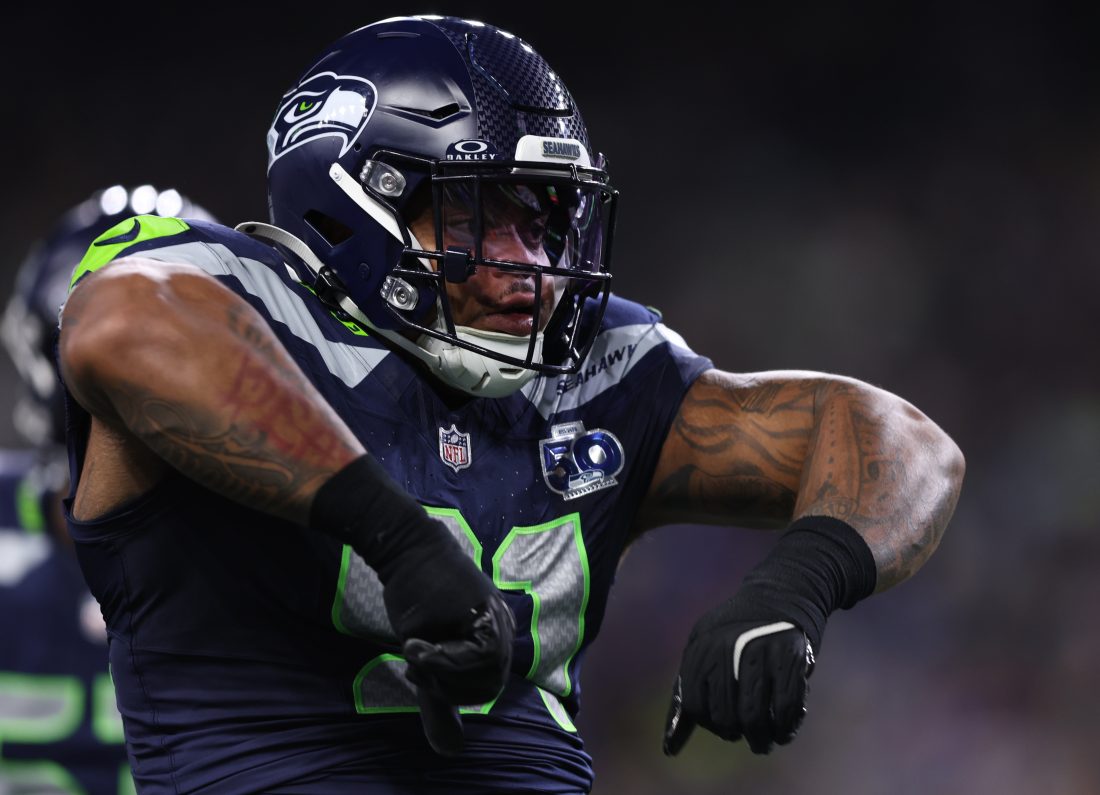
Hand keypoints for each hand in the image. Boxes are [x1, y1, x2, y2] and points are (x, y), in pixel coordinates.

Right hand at [382, 541, 515, 755]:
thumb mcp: (430, 650)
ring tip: (413, 652)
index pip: (487, 689)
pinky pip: (473, 656)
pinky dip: (438, 659)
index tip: (420, 677)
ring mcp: (497, 617)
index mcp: (496, 634)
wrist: (405, 550)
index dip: (452, 692)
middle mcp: (503, 626)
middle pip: (488, 686)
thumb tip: (451, 750)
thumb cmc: (415, 594)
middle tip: (415, 668)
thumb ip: (442, 695)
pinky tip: (412, 643)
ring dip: (440, 674)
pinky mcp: (483, 609)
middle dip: (446, 687)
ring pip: (482, 674)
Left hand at [663, 606, 814, 755]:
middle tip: (748, 736)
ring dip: (761, 739)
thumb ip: (687, 692)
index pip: (694, 705)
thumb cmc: (737, 631)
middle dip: (736, 734)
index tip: (723, 726)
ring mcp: (758, 653)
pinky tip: (785, 731)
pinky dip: (786, 727)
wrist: (782, 593)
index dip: (709, 724)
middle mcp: (726, 650)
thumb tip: (670, 748)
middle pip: (724, 716)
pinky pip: (786, 707)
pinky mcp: (789, 657)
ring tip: (765, 741)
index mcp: (701, 648)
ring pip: (754, 717)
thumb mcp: (704, 648)